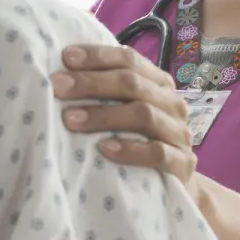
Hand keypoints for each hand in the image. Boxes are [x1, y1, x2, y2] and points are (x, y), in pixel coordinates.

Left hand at [52, 45, 197, 186]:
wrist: (173, 184)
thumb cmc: (140, 141)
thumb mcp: (126, 111)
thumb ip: (106, 93)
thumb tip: (60, 75)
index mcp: (159, 83)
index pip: (129, 60)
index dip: (98, 56)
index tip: (65, 58)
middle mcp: (172, 103)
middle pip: (132, 84)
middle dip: (91, 83)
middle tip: (58, 87)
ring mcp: (179, 133)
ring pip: (143, 115)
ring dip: (104, 115)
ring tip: (70, 119)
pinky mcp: (182, 163)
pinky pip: (156, 153)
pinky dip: (129, 149)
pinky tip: (103, 148)